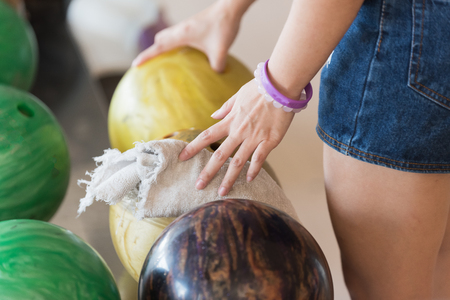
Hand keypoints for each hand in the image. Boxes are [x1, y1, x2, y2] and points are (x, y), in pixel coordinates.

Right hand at [132, 1, 242, 71]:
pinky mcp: (194, 25)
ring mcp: (187, 26)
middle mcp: (181, 29)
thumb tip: (215, 76)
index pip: (158, 47)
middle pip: (160, 39)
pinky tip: (188, 52)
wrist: (230, 9)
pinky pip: (179, 35)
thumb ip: (216, 68)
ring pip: (169, 36)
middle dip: (154, 50)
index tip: (135, 65)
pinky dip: (177, 43)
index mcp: (181, 35)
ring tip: (168, 60)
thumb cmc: (223, 27)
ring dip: (166, 46)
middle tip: (152, 63)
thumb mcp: (220, 52)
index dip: (146, 57)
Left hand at [178, 79, 294, 195]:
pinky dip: (253, 170)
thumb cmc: (260, 88)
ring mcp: (254, 138)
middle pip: (220, 155)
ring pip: (238, 162)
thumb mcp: (238, 95)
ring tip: (222, 192)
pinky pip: (259, 159)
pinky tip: (248, 180)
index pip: (207, 136)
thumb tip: (213, 115)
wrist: (280, 85)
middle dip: (208, 172)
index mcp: (230, 120)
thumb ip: (225, 108)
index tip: (182, 157)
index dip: (193, 147)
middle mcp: (239, 131)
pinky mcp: (269, 141)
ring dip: (229, 178)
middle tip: (199, 186)